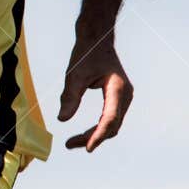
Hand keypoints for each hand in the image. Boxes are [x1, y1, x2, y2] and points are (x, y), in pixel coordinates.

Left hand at [58, 33, 133, 151]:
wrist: (97, 40)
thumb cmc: (86, 54)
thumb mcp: (74, 74)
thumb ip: (69, 96)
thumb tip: (62, 119)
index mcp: (117, 88)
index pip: (109, 118)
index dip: (98, 135)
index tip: (88, 148)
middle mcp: (125, 95)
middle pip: (111, 126)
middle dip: (92, 138)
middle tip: (69, 145)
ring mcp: (124, 98)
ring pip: (112, 125)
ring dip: (95, 136)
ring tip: (72, 143)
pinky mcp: (119, 100)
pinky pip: (110, 119)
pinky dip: (98, 129)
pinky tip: (84, 135)